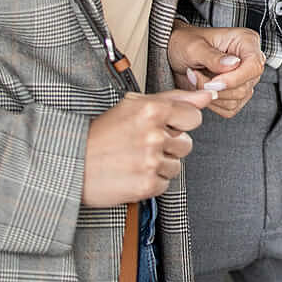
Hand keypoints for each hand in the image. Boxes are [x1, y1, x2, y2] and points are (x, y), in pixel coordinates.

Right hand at [82, 88, 213, 207]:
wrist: (72, 163)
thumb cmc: (103, 132)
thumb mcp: (135, 105)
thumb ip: (176, 98)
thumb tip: (208, 95)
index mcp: (153, 110)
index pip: (194, 118)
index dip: (179, 124)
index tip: (162, 127)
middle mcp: (154, 135)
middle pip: (186, 144)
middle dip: (168, 146)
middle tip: (141, 145)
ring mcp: (151, 161)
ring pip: (176, 165)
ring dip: (159, 165)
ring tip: (134, 160)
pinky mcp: (146, 185)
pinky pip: (164, 184)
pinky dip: (150, 182)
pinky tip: (131, 174)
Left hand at [167, 24, 264, 118]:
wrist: (175, 54)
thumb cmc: (184, 43)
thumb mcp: (194, 46)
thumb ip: (213, 56)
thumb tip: (233, 64)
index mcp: (245, 42)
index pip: (254, 66)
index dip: (235, 78)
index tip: (213, 82)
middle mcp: (248, 60)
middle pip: (245, 87)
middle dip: (216, 87)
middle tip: (195, 74)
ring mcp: (243, 78)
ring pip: (237, 100)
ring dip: (211, 94)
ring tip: (196, 78)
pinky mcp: (235, 94)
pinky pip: (229, 109)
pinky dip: (212, 103)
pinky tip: (202, 88)